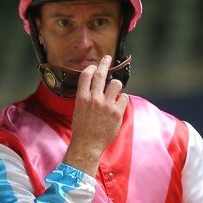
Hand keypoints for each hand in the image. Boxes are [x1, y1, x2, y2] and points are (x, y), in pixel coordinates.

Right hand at [62, 55, 125, 177]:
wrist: (88, 145)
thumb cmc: (82, 129)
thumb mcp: (78, 110)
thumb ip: (86, 97)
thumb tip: (93, 87)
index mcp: (82, 97)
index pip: (86, 75)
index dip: (91, 68)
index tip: (94, 66)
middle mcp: (94, 99)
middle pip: (101, 74)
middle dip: (105, 63)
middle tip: (108, 58)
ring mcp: (106, 105)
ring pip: (116, 84)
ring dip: (116, 84)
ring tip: (115, 88)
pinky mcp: (117, 113)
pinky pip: (124, 98)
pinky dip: (122, 99)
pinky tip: (119, 104)